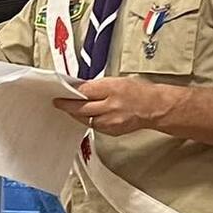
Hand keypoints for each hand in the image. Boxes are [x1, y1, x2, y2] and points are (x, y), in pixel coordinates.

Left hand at [54, 77, 179, 136]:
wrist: (154, 107)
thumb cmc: (138, 92)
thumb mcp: (117, 81)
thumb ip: (97, 86)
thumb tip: (80, 88)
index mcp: (112, 89)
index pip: (84, 92)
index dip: (69, 93)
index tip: (60, 93)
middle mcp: (111, 106)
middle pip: (81, 108)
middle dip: (67, 106)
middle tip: (58, 103)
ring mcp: (111, 121)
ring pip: (85, 119)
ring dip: (76, 114)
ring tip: (70, 109)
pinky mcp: (111, 131)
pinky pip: (94, 126)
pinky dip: (88, 120)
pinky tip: (85, 116)